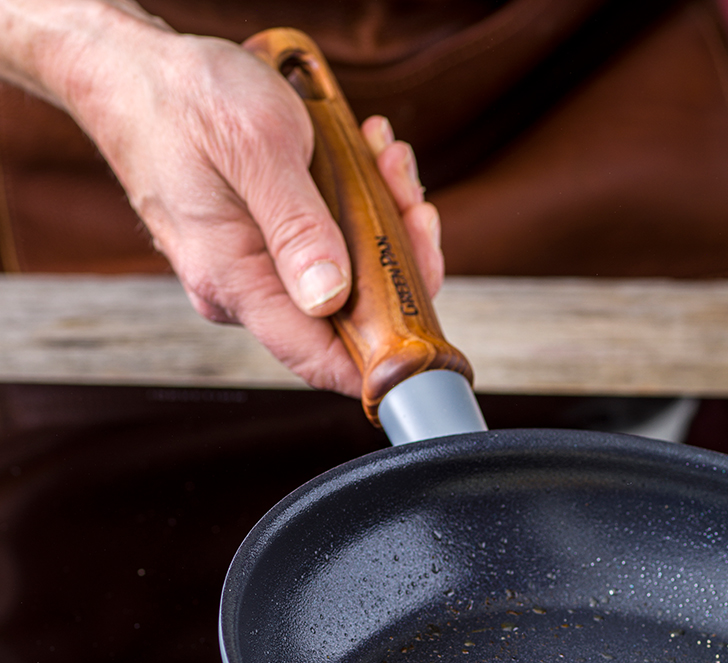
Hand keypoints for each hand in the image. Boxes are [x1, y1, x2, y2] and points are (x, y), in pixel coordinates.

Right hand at [26, 4, 442, 394]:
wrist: (136, 71)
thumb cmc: (184, 98)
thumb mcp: (256, 146)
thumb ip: (297, 226)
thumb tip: (331, 298)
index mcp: (235, 280)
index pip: (318, 358)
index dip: (380, 361)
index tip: (426, 341)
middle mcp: (244, 289)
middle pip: (347, 315)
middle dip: (396, 260)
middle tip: (409, 199)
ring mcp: (256, 270)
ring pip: (346, 276)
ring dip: (383, 220)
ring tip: (386, 160)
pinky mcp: (265, 247)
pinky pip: (329, 247)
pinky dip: (358, 206)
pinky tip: (366, 158)